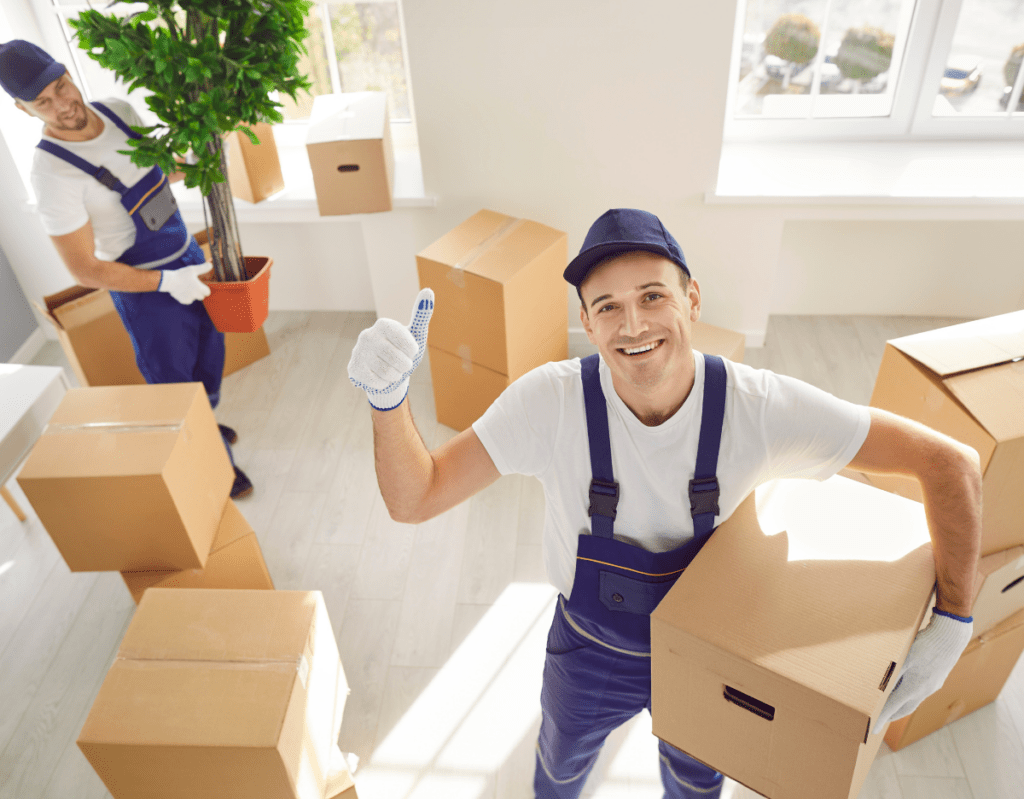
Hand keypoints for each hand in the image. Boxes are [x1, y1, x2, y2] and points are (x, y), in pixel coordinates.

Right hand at [158, 263, 212, 303]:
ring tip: (186, 287)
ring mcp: (189, 299)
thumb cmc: (181, 275)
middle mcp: (195, 295)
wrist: (168, 281)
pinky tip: (182, 290)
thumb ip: (203, 268)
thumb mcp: (193, 270)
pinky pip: (187, 300)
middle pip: (201, 296)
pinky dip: (186, 297)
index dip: (205, 289)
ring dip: (192, 295)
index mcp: (199, 288)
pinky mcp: (183, 301)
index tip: (200, 285)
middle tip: (193, 286)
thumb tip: (211, 265)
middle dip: (199, 292)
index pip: (207, 292)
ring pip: (194, 298)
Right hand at [348, 288, 433, 409]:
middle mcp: (368, 335)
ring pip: (387, 372)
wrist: (386, 373)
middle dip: (405, 366)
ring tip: (392, 370)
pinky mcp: (353, 368)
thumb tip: (428, 291)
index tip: (410, 351)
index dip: (412, 352)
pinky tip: (380, 376)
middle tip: (401, 364)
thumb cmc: (403, 352)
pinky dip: (384, 383)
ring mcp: (358, 351)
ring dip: (395, 376)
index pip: (409, 345)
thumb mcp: (416, 335)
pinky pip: (377, 382)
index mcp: (383, 324)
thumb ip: (422, 314)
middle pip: (398, 360)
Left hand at [874, 608, 972, 731]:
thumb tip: (881, 687)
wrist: (951, 636)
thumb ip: (893, 673)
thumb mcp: (904, 658)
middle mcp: (925, 690)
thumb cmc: (925, 645)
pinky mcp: (937, 677)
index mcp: (915, 687)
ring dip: (901, 706)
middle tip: (880, 720)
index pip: (893, 707)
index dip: (882, 717)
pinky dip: (910, 696)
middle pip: (905, 708)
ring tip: (891, 707)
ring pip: (914, 700)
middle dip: (892, 715)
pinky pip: (921, 692)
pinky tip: (906, 689)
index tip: (873, 729)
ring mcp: (933, 684)